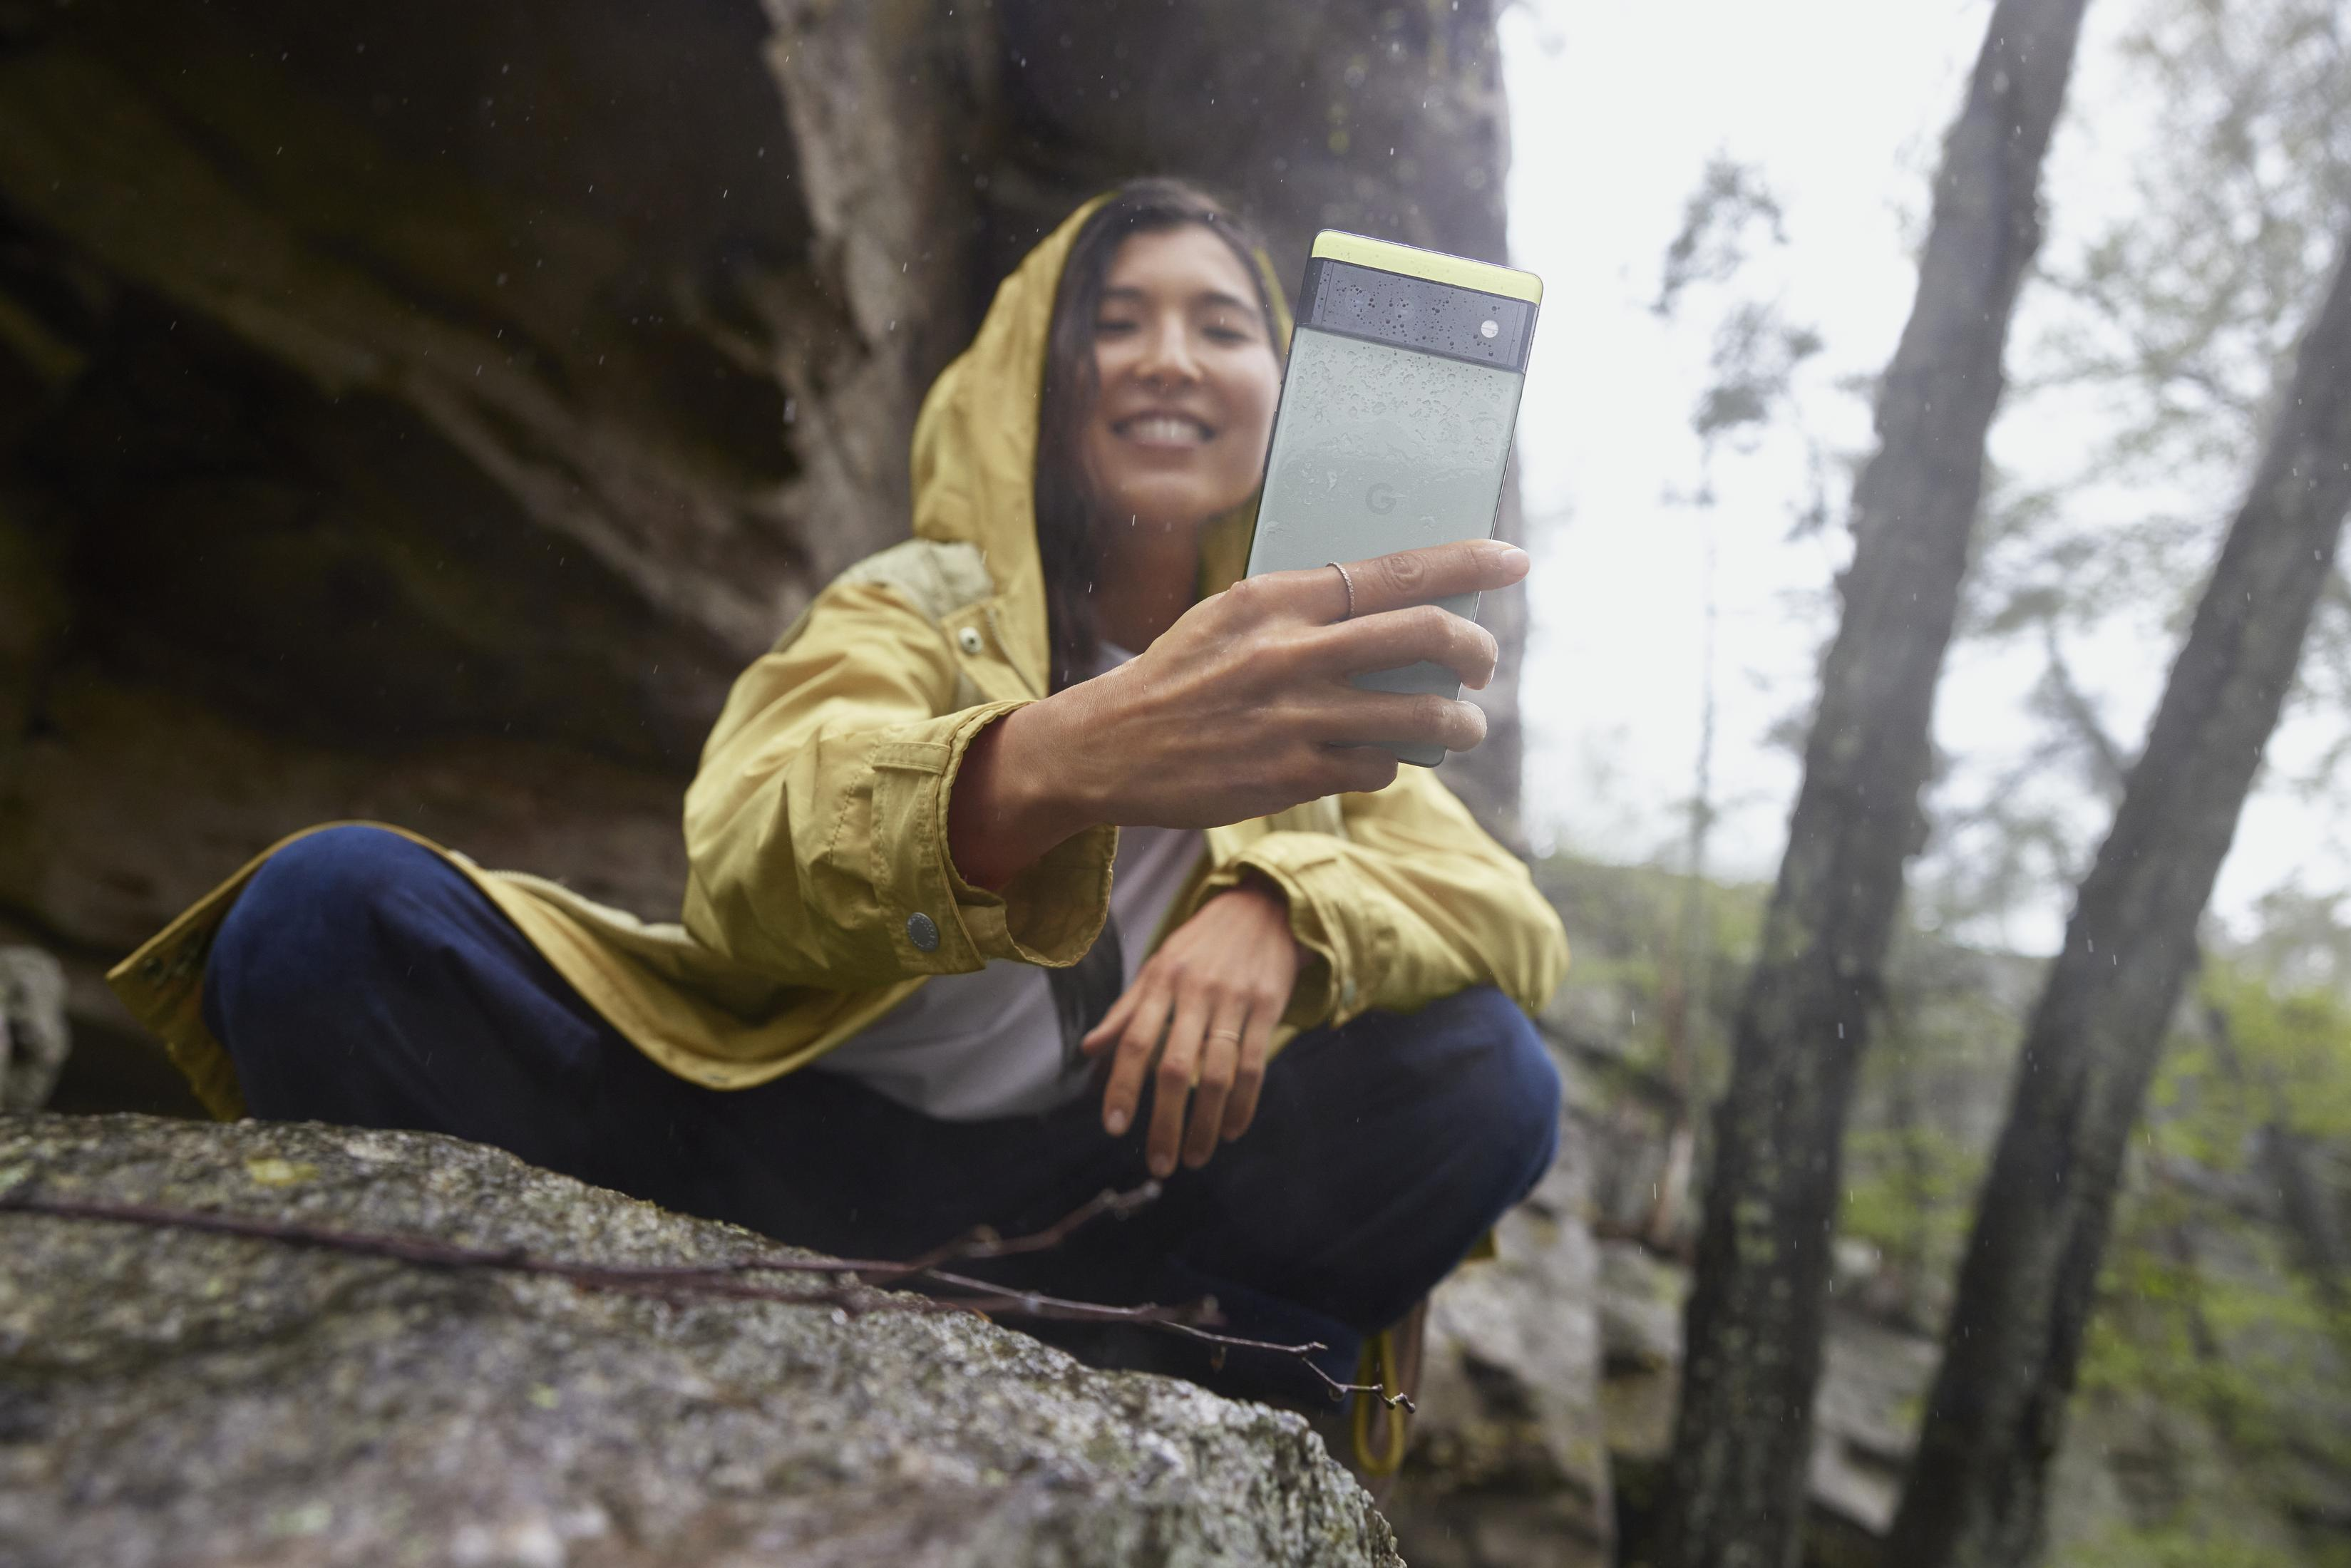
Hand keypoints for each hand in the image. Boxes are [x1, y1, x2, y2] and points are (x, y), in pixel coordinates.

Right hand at [950, 538, 1527, 886]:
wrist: (1106, 749)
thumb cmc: (1178, 677)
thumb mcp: (1230, 617)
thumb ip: (1302, 608)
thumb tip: (1390, 605)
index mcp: (1276, 598)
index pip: (1392, 570)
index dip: (1464, 564)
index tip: (1511, 560)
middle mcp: (1291, 652)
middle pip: (1425, 636)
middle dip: (1477, 648)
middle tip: (1486, 662)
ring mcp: (1295, 717)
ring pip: (1419, 714)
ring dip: (1460, 722)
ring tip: (1464, 725)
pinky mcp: (1292, 775)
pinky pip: (1378, 767)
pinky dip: (1391, 763)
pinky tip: (1378, 759)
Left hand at [1082, 877, 1306, 1175]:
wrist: (1262, 906)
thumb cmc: (1201, 945)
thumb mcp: (1157, 967)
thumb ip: (1125, 1011)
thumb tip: (1088, 1050)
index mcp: (1160, 982)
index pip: (1133, 1042)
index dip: (1121, 1087)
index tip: (1114, 1128)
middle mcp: (1194, 991)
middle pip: (1174, 1067)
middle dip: (1165, 1122)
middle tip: (1159, 1165)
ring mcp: (1234, 998)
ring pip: (1218, 1073)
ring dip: (1206, 1124)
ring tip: (1195, 1157)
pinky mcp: (1268, 1005)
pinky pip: (1255, 1064)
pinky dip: (1244, 1104)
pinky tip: (1233, 1130)